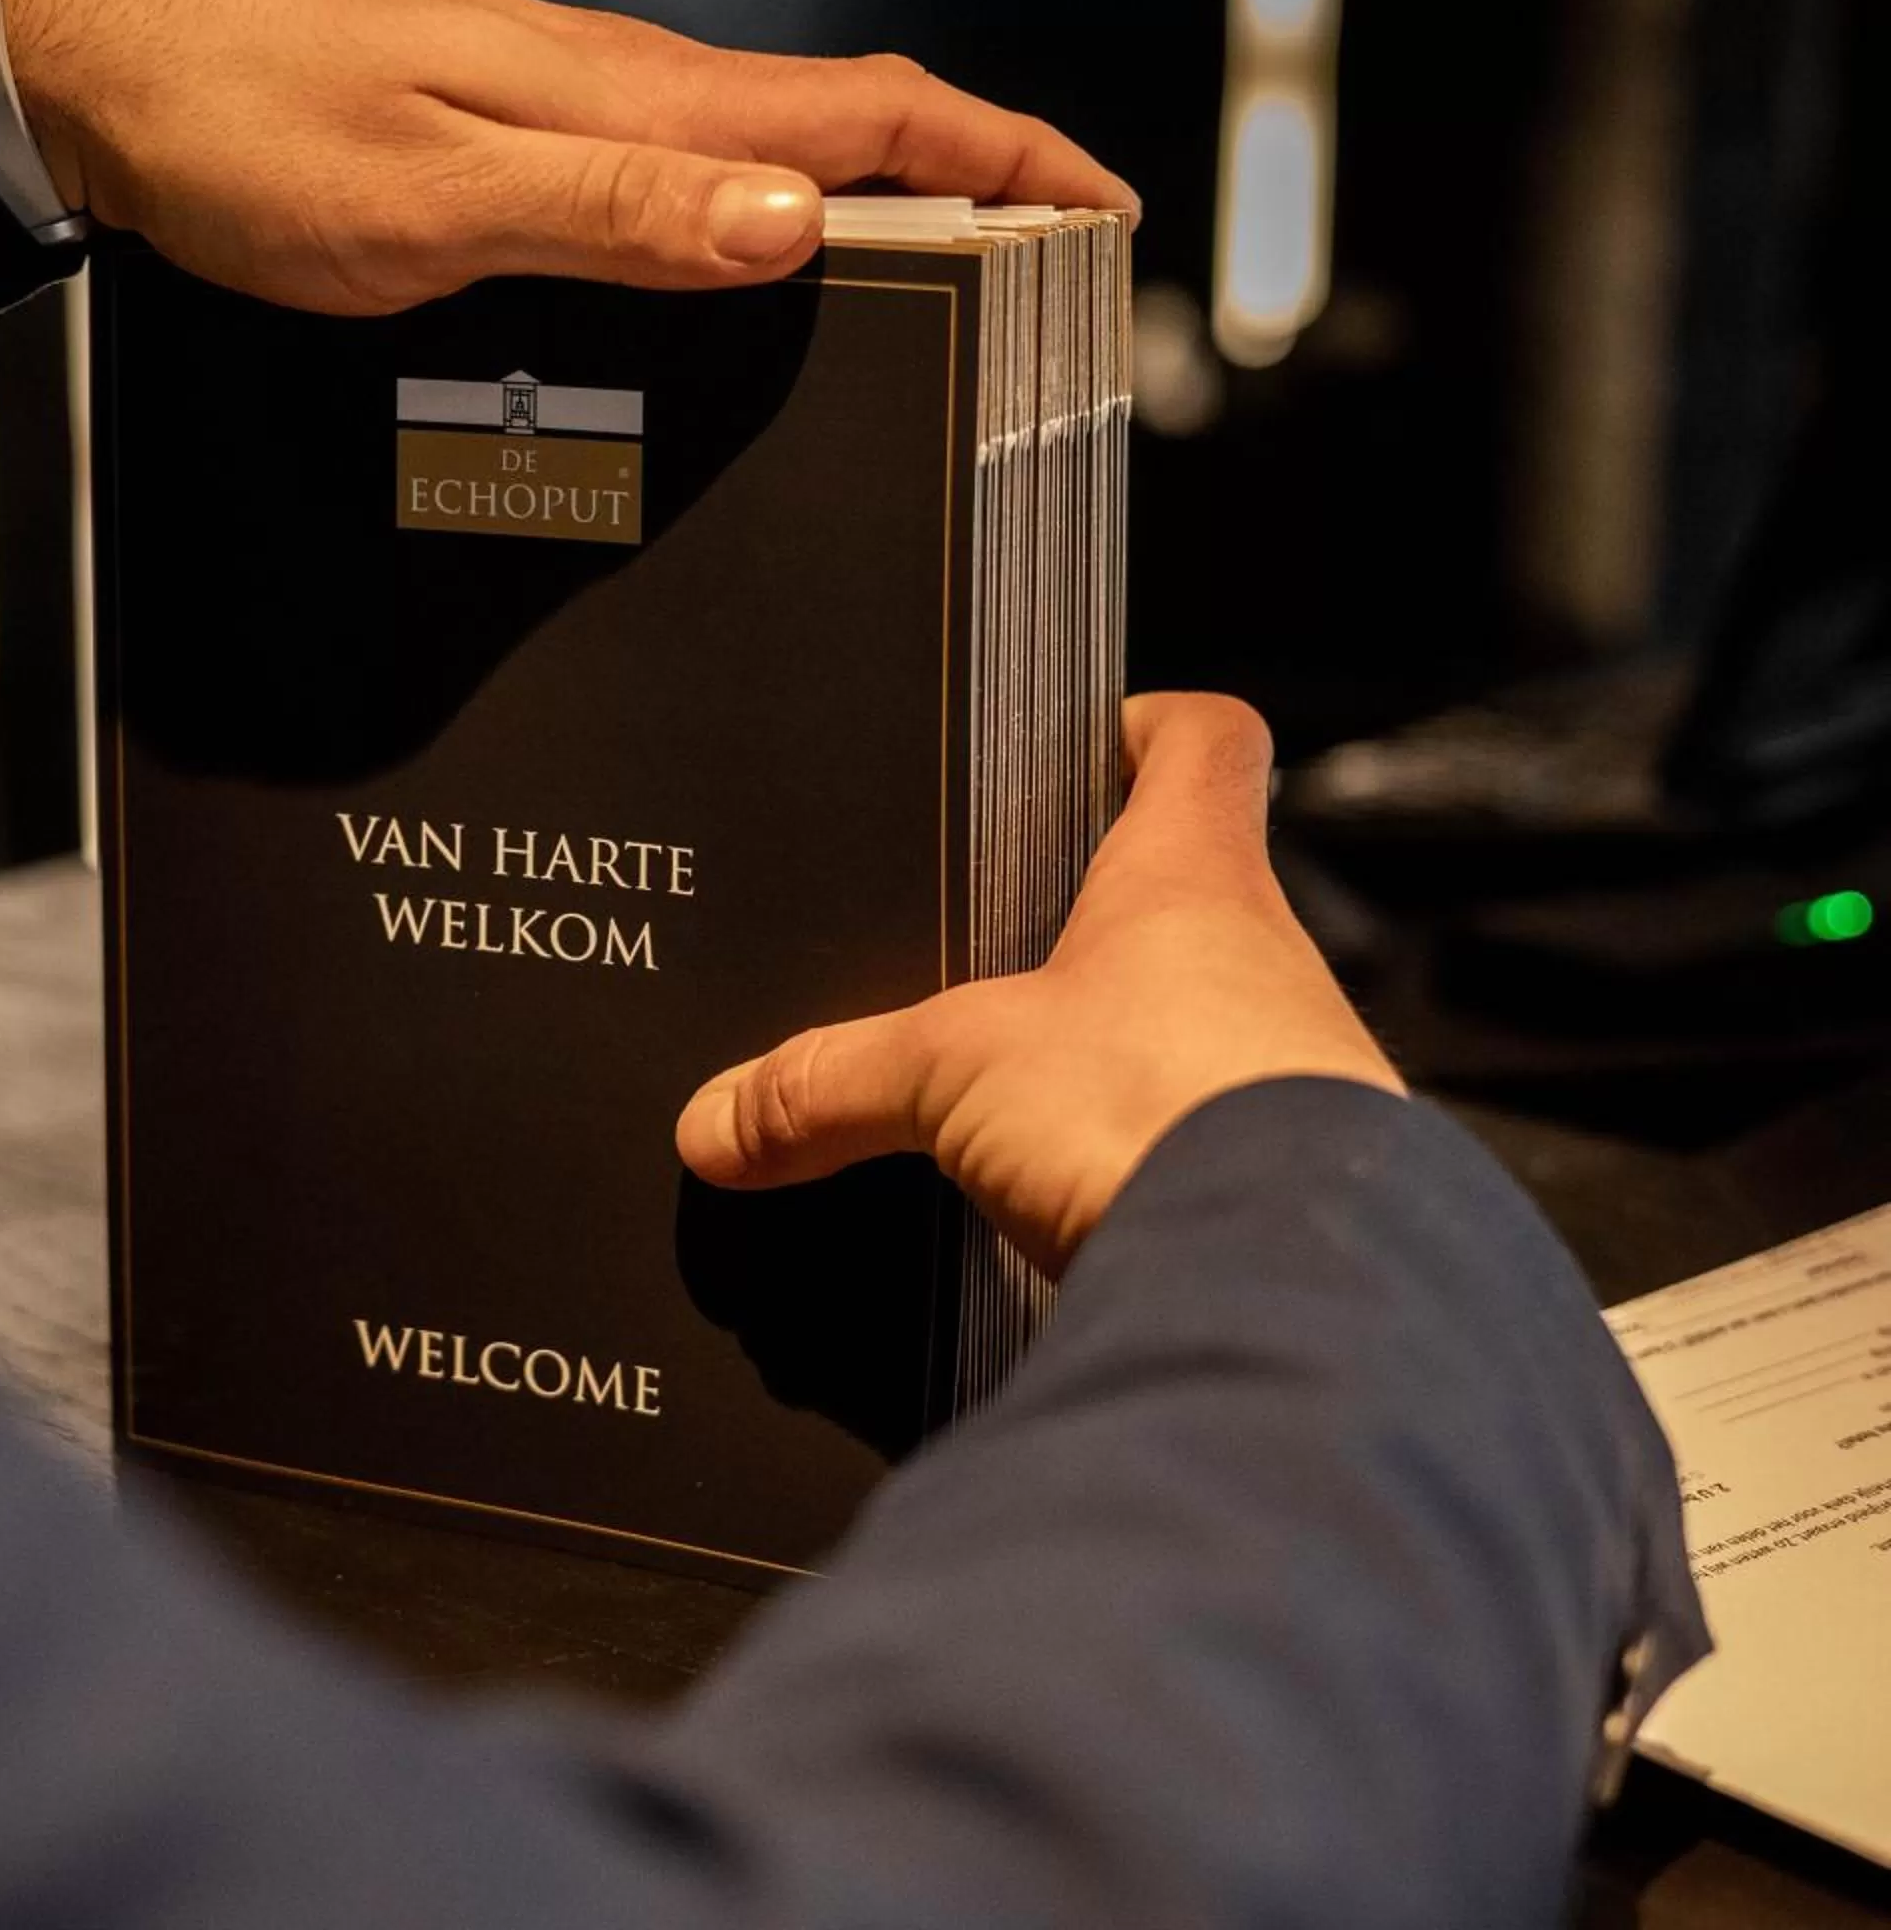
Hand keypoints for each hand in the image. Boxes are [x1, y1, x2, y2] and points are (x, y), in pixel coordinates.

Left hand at [0, 0, 1136, 315]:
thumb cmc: (234, 120)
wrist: (92, 51)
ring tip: (940, 290)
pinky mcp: (502, 128)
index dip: (1009, 161)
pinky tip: (743, 271)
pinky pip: (670, 169)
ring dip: (873, 208)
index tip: (1103, 215)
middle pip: (846, 130)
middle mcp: (615, 87)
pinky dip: (753, 215)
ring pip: (761, 153)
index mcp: (628, 97)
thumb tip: (798, 225)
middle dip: (976, 193)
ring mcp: (560, 102)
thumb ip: (614, 210)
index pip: (875, 115)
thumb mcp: (427, 198)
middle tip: (1053, 278)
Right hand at [674, 695, 1403, 1273]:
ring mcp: (1293, 1076)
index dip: (1150, 725)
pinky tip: (1069, 1197)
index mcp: (1192, 878)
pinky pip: (1209, 1148)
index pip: (1206, 743)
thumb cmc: (1160, 1110)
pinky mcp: (1289, 1189)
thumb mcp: (950, 1073)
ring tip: (1018, 1088)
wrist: (1287, 1286)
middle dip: (1103, 914)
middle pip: (1197, 894)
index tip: (1099, 734)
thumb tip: (717, 1117)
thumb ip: (828, 1084)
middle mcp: (1265, 961)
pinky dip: (1139, 1158)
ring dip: (1127, 1048)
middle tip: (1005, 936)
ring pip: (1206, 1025)